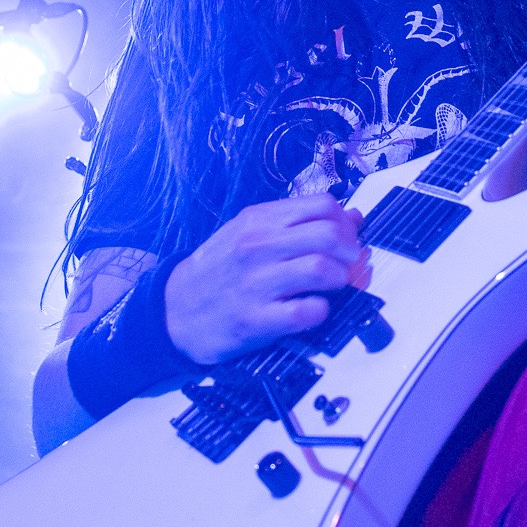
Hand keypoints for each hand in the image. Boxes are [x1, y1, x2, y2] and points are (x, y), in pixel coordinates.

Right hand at [164, 194, 371, 364]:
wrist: (174, 310)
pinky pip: (307, 311)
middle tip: (347, 265)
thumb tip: (353, 217)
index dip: (345, 223)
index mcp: (258, 220)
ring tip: (332, 287)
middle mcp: (257, 246)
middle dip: (351, 252)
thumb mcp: (249, 233)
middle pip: (330, 236)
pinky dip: (321, 311)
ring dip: (341, 281)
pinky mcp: (256, 320)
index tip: (346, 238)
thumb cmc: (218, 270)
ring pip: (323, 270)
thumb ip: (297, 223)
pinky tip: (313, 310)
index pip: (323, 205)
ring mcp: (256, 283)